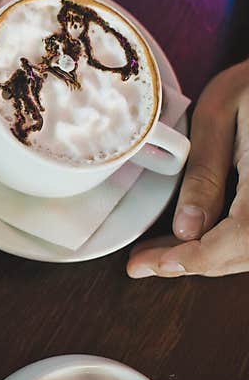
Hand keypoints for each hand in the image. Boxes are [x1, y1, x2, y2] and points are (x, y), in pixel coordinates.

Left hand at [127, 60, 248, 277]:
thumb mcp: (218, 115)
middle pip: (247, 253)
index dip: (194, 260)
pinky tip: (191, 239)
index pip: (240, 239)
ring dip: (208, 258)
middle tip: (142, 263)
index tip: (148, 264)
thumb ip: (204, 174)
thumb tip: (184, 230)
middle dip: (193, 263)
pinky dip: (225, 244)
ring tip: (158, 254)